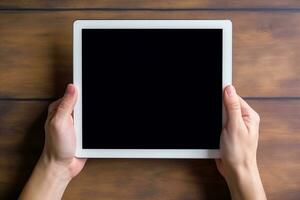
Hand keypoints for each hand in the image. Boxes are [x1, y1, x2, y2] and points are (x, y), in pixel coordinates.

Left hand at [42, 83, 85, 177]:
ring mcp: (77, 123)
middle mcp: (68, 114)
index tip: (91, 87)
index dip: (83, 89)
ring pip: (91, 114)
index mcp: (59, 108)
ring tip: (89, 126)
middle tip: (87, 116)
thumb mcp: (59, 122)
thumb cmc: (56, 147)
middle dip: (91, 105)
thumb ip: (65, 104)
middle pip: (85, 102)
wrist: (62, 166)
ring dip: (93, 118)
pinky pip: (93, 125)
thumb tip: (72, 87)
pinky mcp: (84, 132)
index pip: (73, 93)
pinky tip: (93, 131)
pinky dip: (96, 127)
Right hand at [215, 85, 265, 199]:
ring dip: (215, 120)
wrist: (235, 171)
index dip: (223, 95)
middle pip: (225, 105)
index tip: (213, 94)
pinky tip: (215, 132)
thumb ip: (232, 107)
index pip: (234, 97)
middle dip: (217, 110)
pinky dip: (213, 126)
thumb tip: (229, 89)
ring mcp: (234, 125)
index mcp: (249, 115)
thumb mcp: (235, 127)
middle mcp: (243, 119)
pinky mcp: (227, 132)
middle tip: (219, 122)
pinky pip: (217, 123)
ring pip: (219, 114)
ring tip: (218, 130)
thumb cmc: (239, 153)